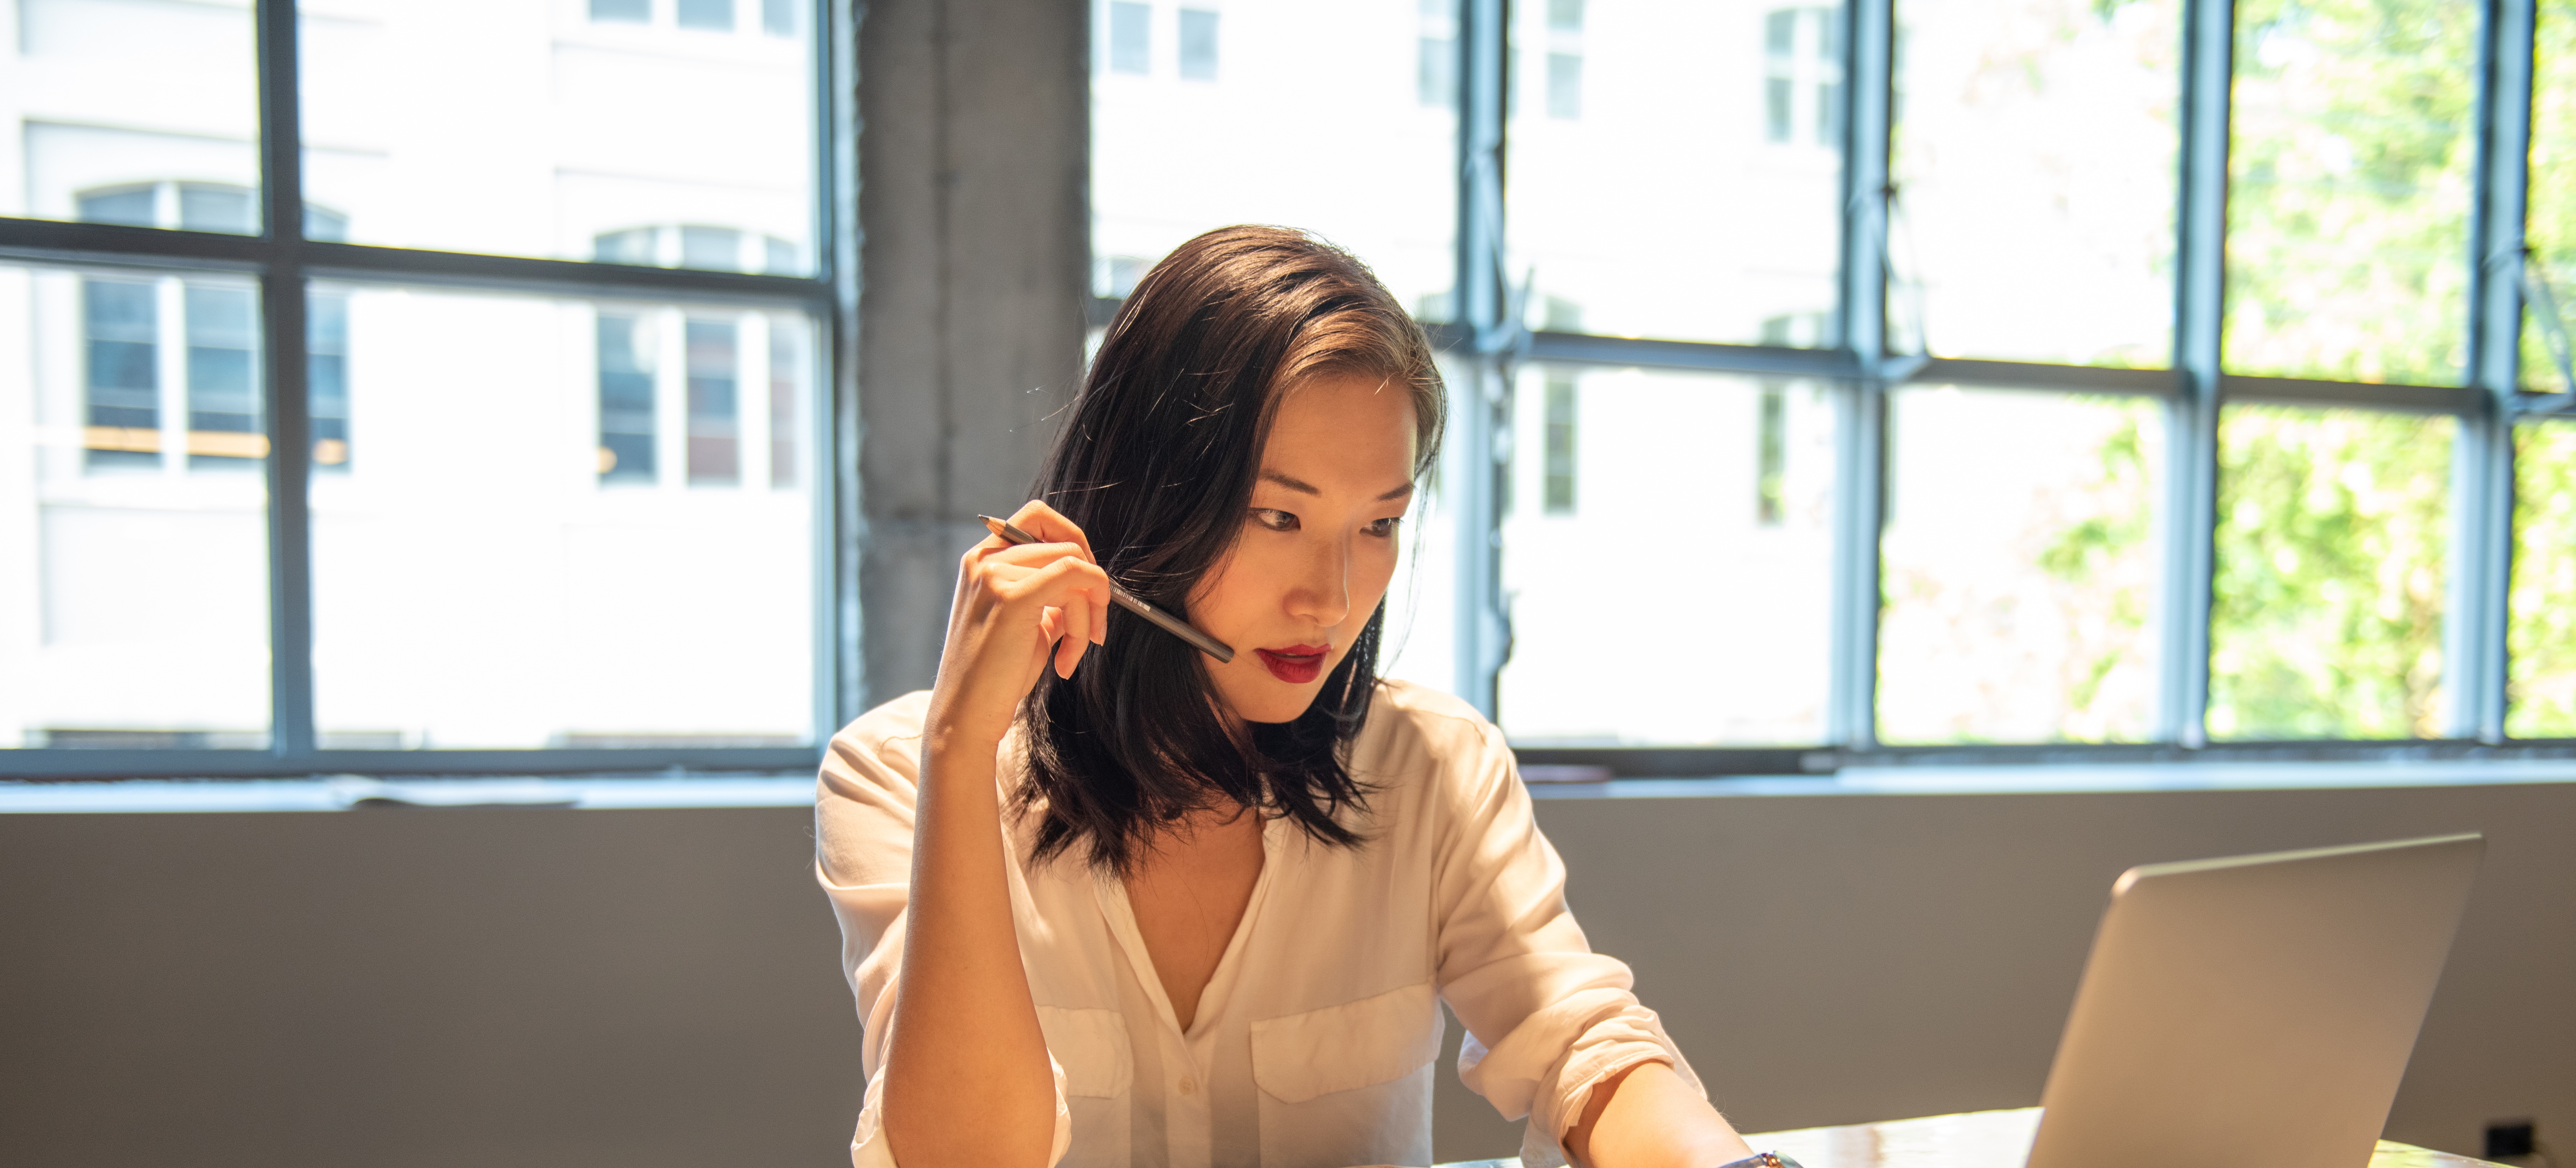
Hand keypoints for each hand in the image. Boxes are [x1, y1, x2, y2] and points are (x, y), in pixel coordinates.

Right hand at [924, 500, 1112, 748]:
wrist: (965, 716)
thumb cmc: (996, 676)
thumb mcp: (1026, 624)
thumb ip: (1051, 595)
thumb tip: (1090, 583)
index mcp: (981, 560)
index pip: (1037, 517)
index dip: (1073, 540)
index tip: (1086, 584)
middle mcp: (984, 560)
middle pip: (1066, 543)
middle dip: (1093, 585)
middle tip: (1092, 627)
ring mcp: (995, 575)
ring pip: (1075, 566)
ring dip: (1088, 613)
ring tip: (1072, 653)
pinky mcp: (1012, 597)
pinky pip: (1075, 576)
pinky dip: (1087, 614)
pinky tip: (1067, 657)